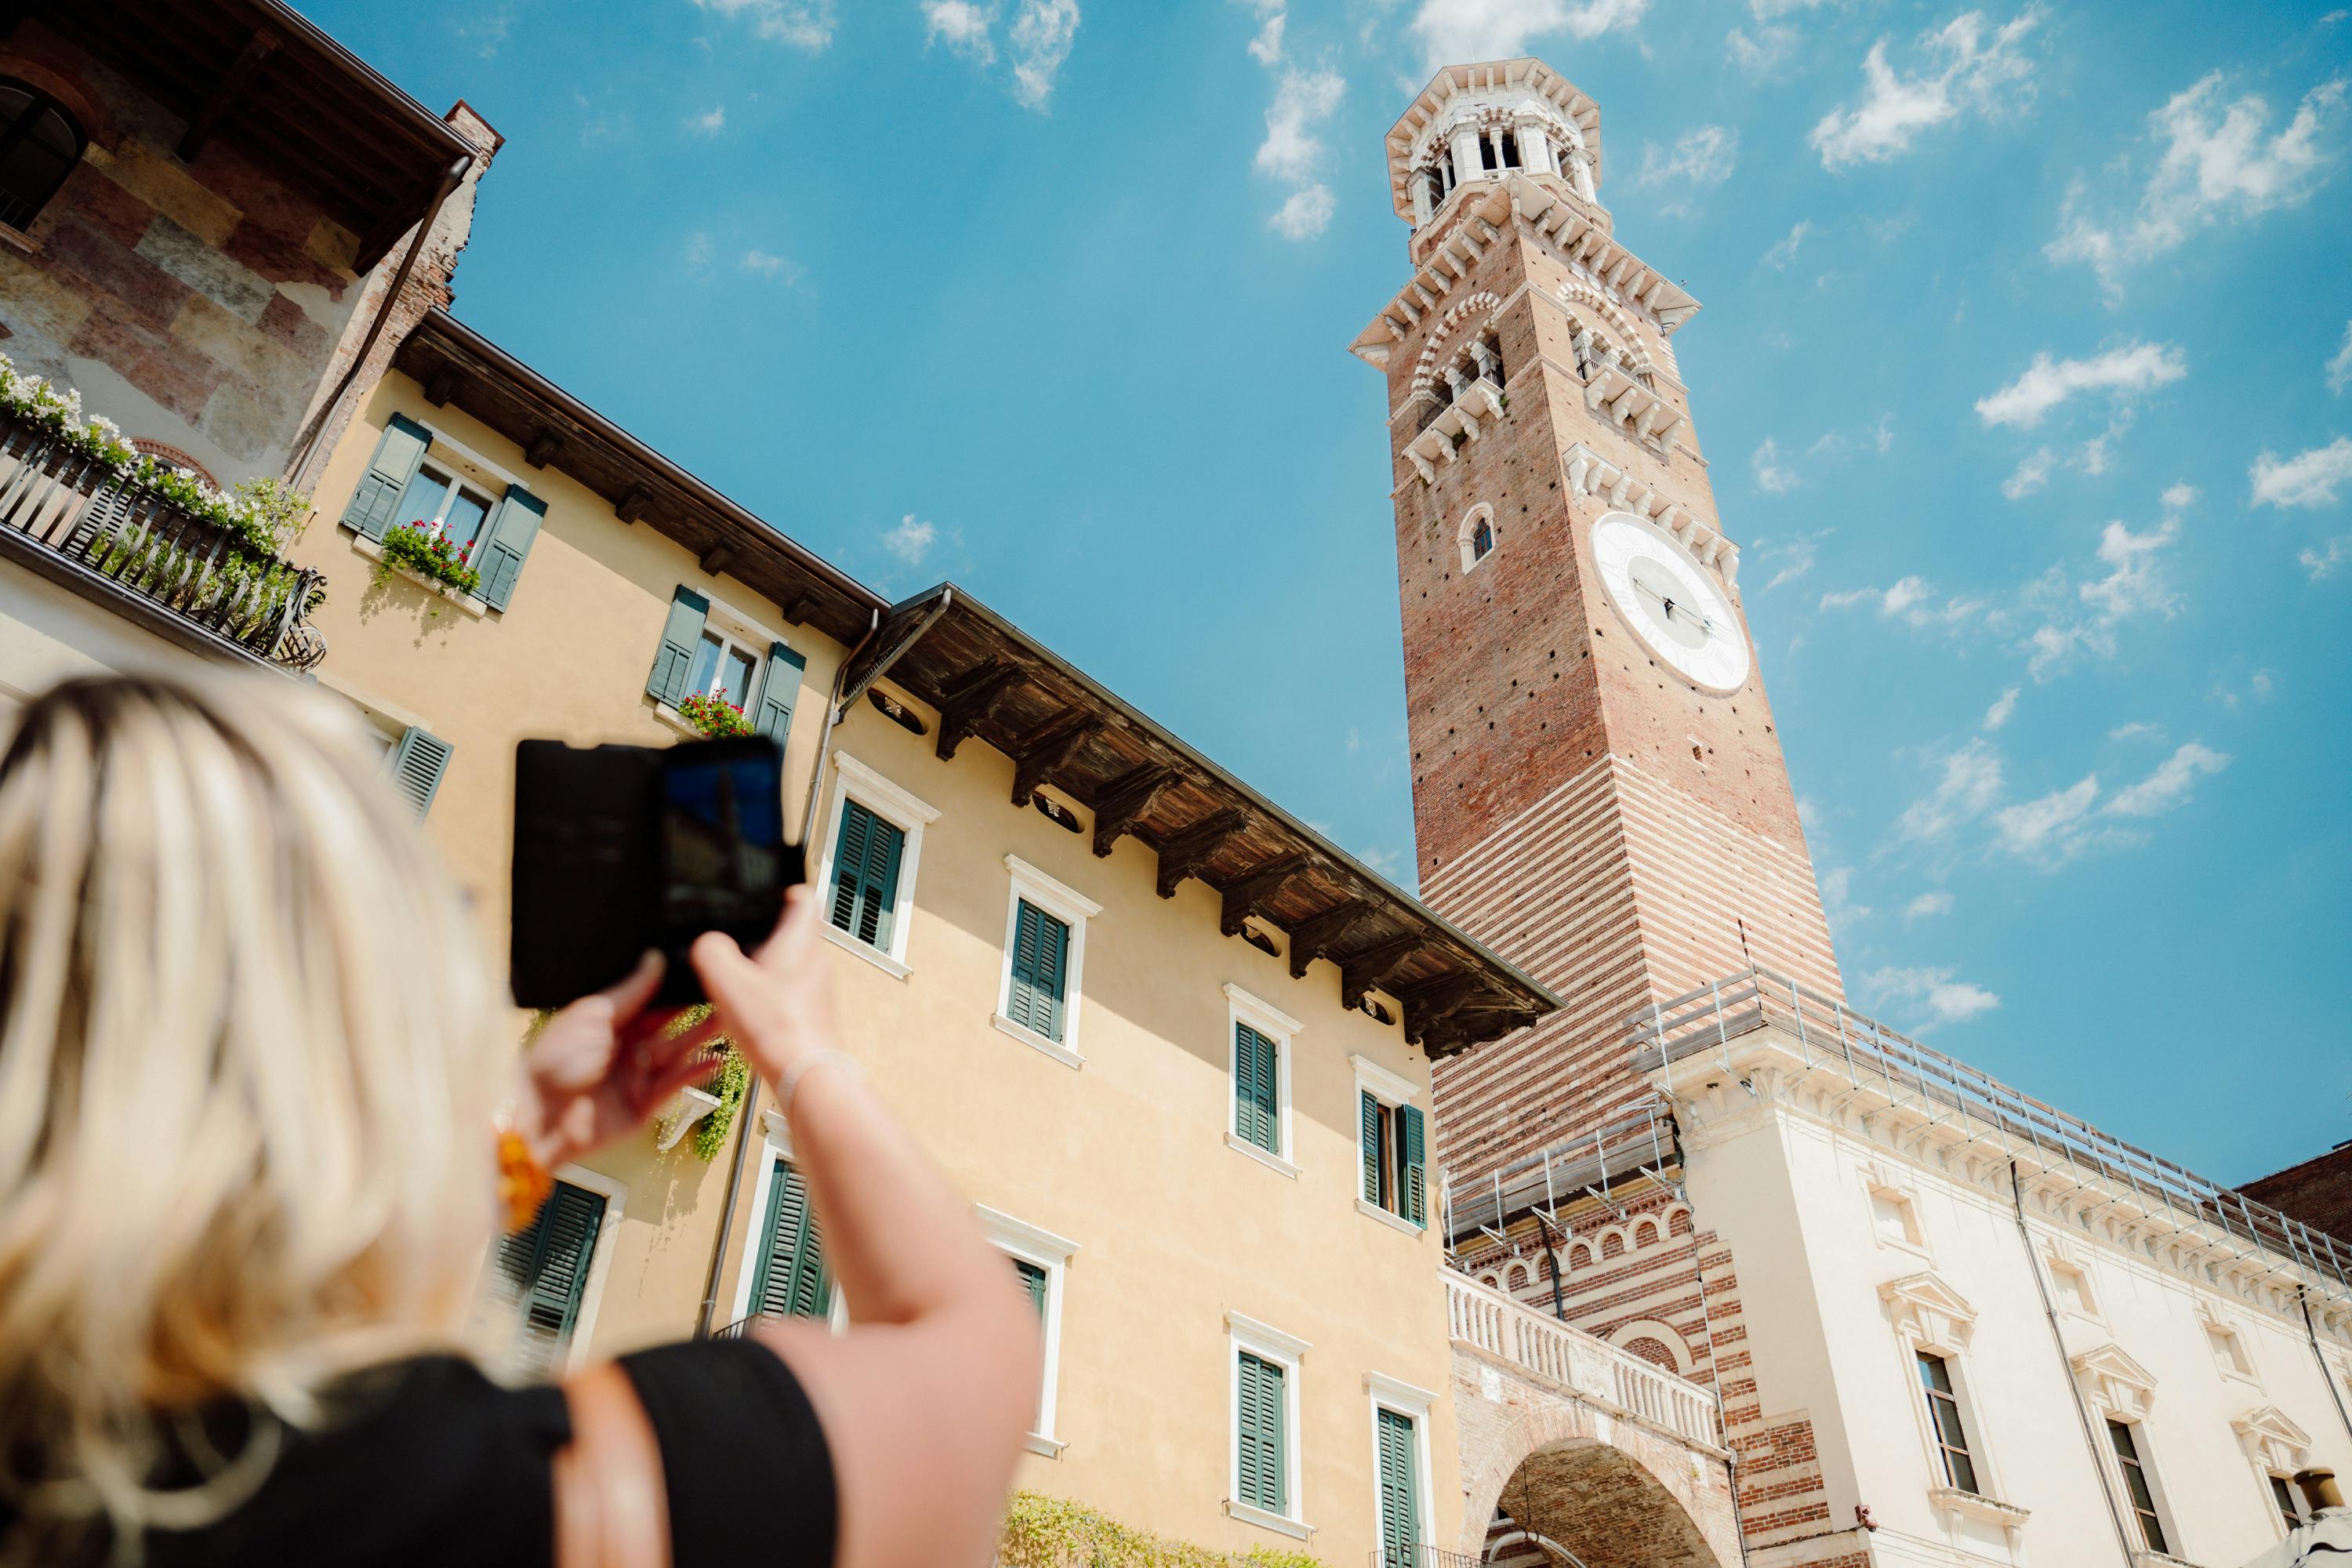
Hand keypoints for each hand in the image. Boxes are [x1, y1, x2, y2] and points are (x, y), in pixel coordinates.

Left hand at [513, 952, 724, 1169]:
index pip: (653, 1003)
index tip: (705, 976)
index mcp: (610, 1024)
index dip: (678, 992)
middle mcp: (626, 1049)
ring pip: (677, 1055)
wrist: (536, 1114)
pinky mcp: (643, 1106)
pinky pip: (674, 1087)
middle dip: (698, 1014)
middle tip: (728, 998)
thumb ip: (631, 991)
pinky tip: (716, 1061)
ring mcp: (635, 1078)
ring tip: (731, 1024)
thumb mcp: (594, 1014)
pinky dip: (696, 1074)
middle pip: (670, 1028)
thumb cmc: (552, 1060)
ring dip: (702, 1040)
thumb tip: (655, 958)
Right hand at [691, 884, 839, 1090]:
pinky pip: (790, 991)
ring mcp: (817, 987)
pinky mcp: (812, 1011)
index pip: (804, 896)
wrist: (805, 1074)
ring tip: (741, 978)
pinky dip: (771, 994)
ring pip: (791, 963)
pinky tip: (750, 1011)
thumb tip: (706, 943)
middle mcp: (816, 960)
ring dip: (767, 967)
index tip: (766, 892)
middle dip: (766, 933)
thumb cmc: (779, 1030)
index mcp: (801, 941)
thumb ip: (712, 952)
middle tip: (741, 941)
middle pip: (795, 931)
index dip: (784, 888)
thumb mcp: (728, 982)